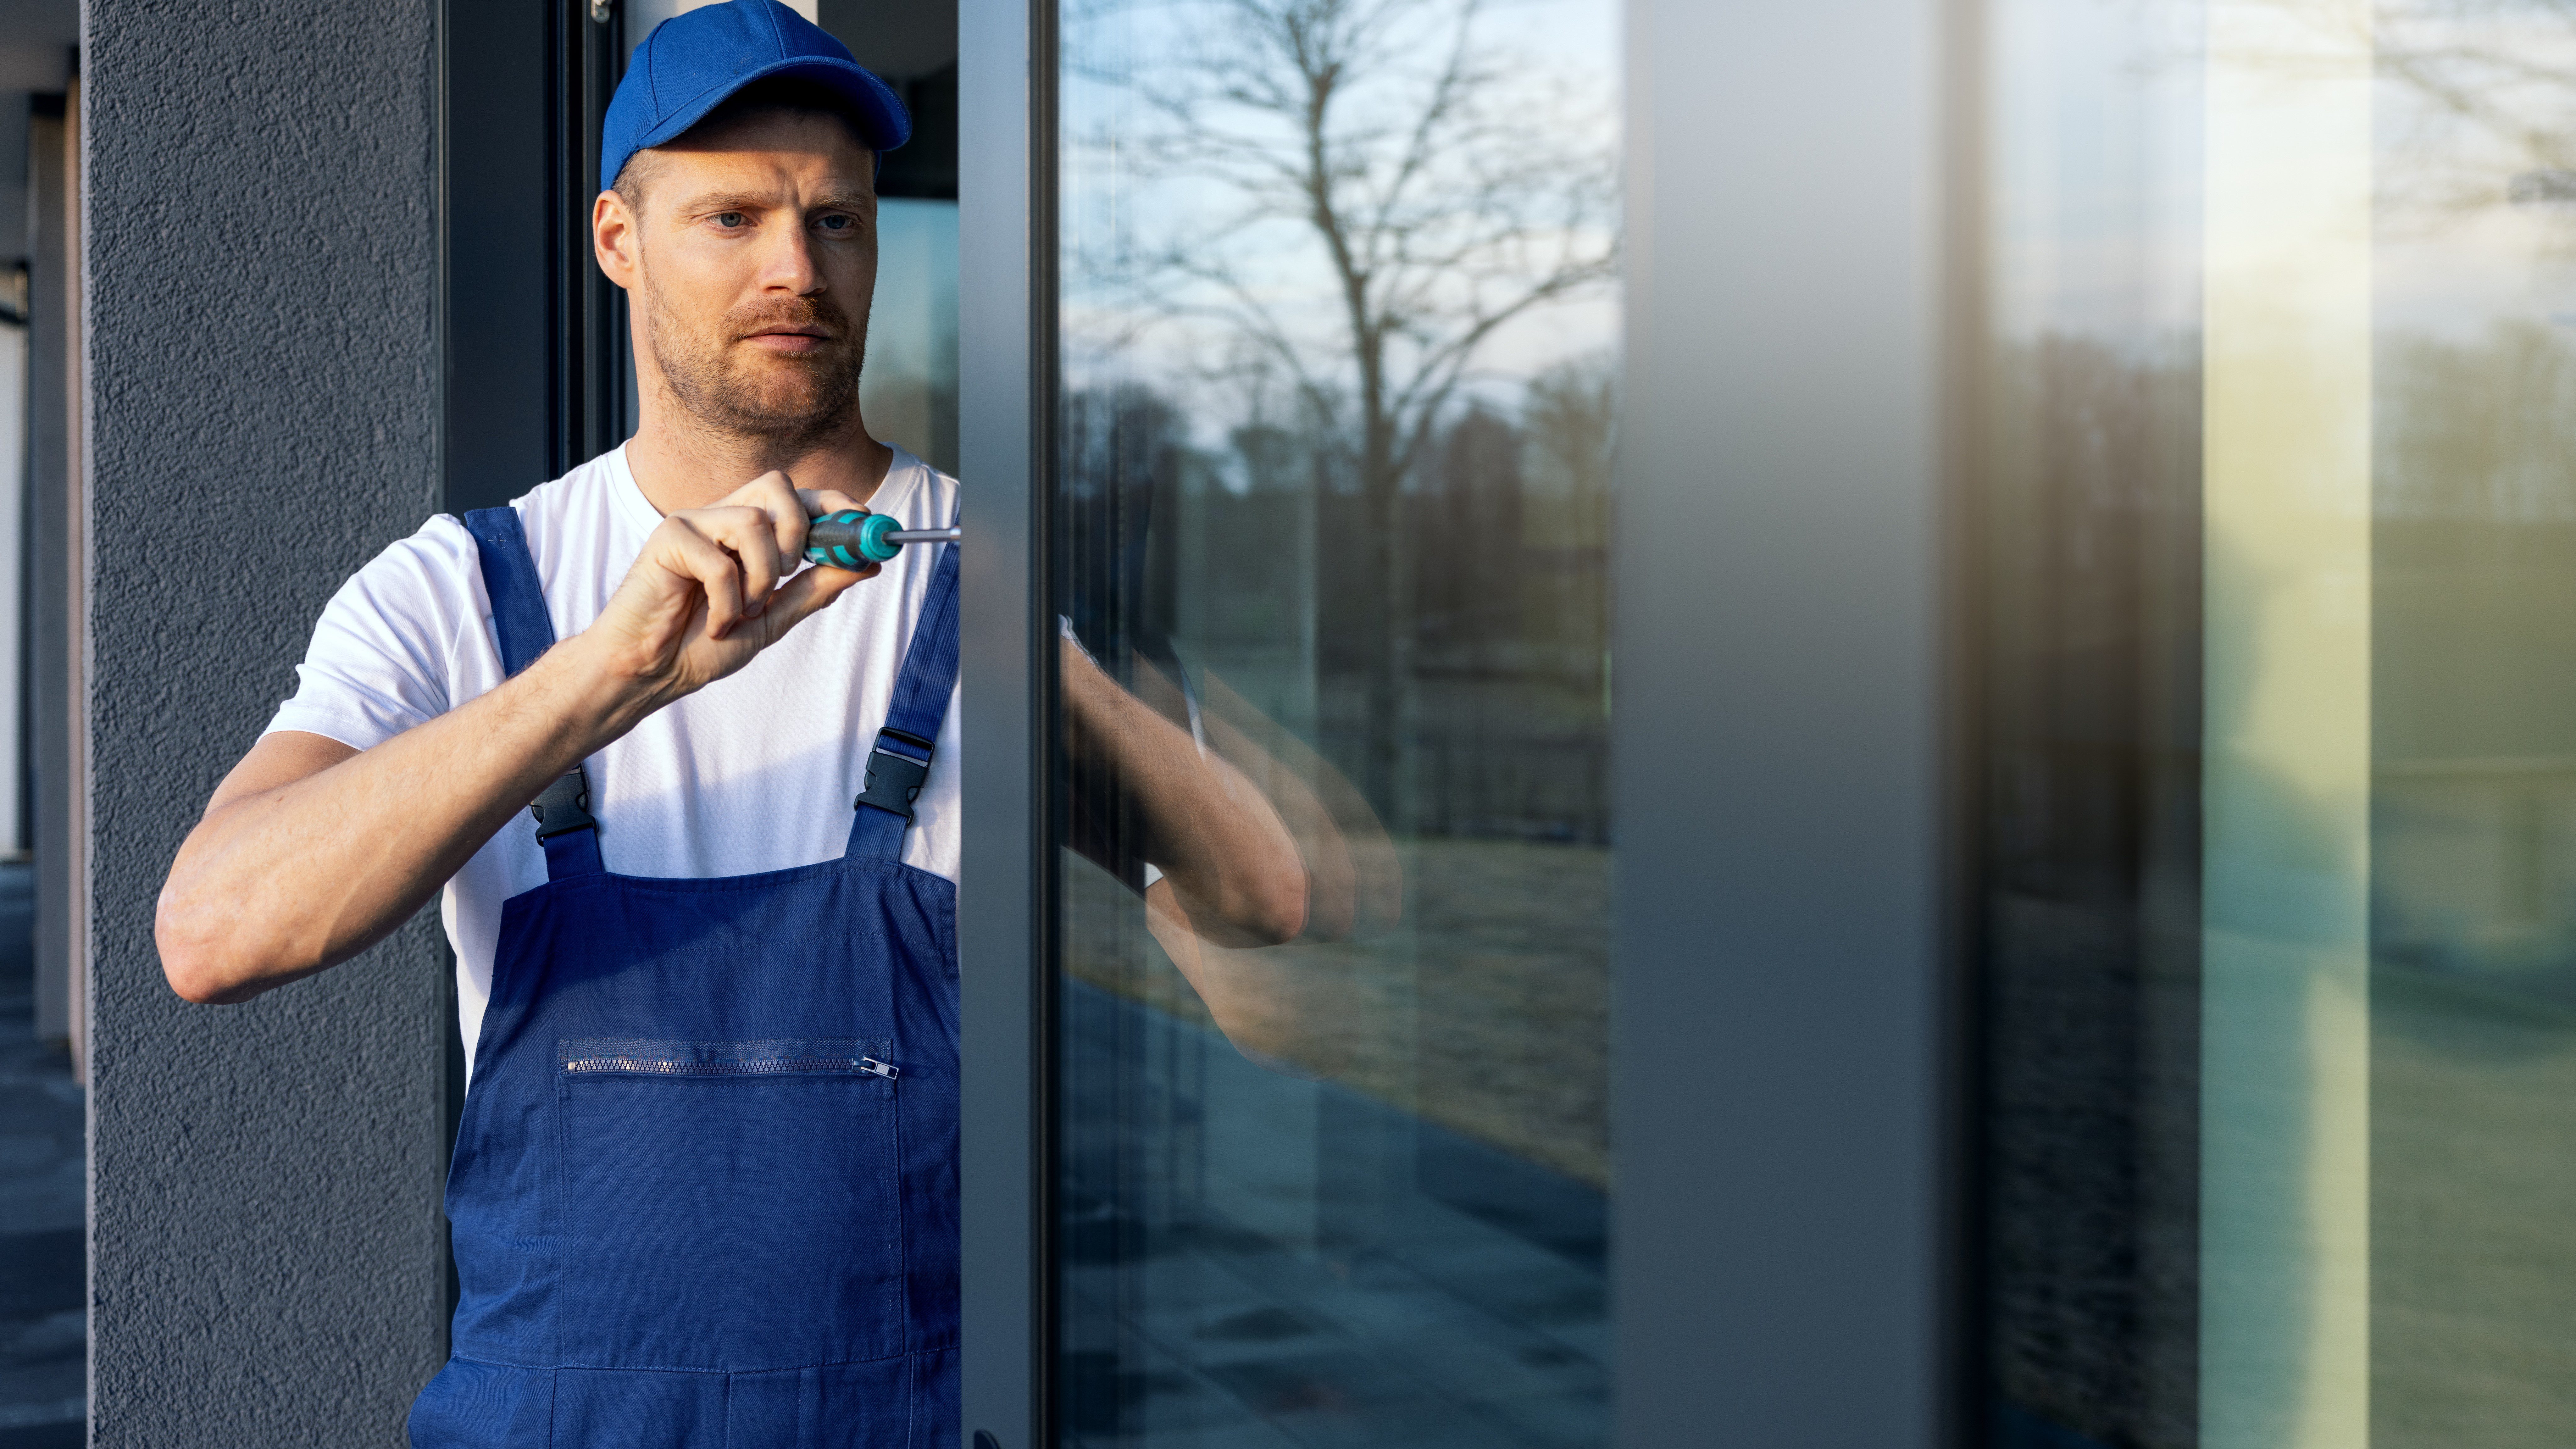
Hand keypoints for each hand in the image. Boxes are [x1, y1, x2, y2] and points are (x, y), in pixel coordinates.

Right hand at [575, 470, 878, 709]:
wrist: (651, 671)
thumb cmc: (702, 643)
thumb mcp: (773, 618)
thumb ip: (816, 588)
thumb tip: (868, 564)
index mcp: (748, 532)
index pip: (798, 496)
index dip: (835, 503)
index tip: (863, 521)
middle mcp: (721, 517)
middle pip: (777, 486)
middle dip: (798, 532)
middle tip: (788, 574)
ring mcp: (693, 523)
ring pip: (753, 522)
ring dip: (760, 578)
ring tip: (741, 611)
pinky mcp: (667, 538)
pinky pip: (719, 561)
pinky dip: (726, 603)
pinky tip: (713, 623)